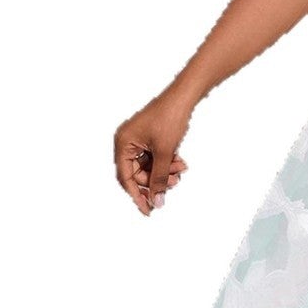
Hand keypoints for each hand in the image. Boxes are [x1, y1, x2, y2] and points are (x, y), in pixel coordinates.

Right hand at [114, 95, 192, 215]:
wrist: (184, 96)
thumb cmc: (170, 119)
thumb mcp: (165, 153)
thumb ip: (159, 179)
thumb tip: (157, 202)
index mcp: (123, 143)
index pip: (126, 178)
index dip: (137, 195)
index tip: (148, 211)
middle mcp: (126, 142)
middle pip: (138, 174)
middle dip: (157, 180)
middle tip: (174, 182)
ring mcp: (138, 139)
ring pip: (149, 167)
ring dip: (165, 171)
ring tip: (181, 168)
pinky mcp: (149, 137)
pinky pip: (154, 158)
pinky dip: (167, 162)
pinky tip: (180, 161)